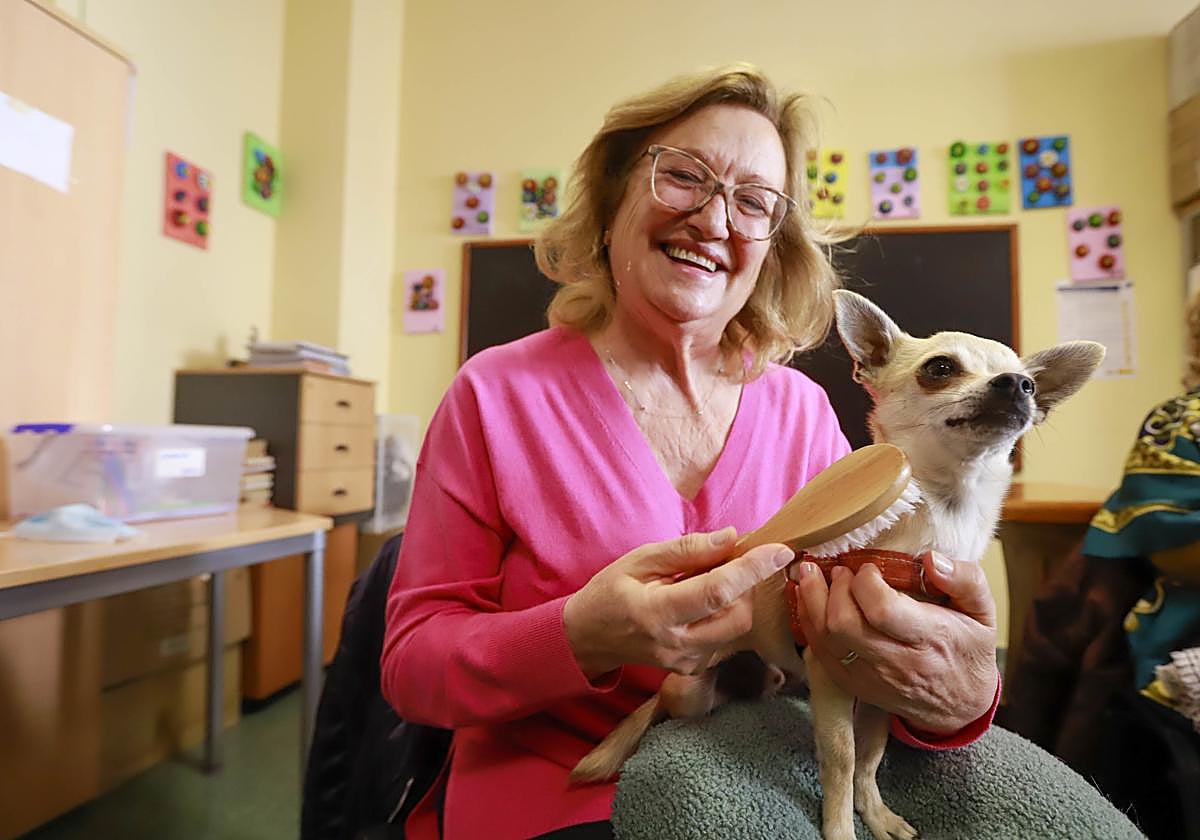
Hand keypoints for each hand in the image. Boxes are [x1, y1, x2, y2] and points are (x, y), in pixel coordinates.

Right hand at [563, 528, 794, 679]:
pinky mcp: (692, 668)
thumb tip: (730, 538)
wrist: (587, 638)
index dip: (752, 569)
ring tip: (709, 580)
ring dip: (736, 600)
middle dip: (746, 585)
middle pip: (738, 615)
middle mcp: (676, 644)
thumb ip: (686, 550)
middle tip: (728, 561)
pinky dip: (724, 614)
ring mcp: (685, 661)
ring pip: (736, 629)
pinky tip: (701, 602)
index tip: (780, 550)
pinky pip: (724, 639)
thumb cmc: (609, 592)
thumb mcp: (639, 560)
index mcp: (658, 613)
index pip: (717, 591)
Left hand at [787, 551, 998, 733]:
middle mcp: (897, 663)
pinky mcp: (852, 685)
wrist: (959, 707)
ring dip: (812, 601)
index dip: (866, 581)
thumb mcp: (983, 612)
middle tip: (841, 570)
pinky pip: (819, 653)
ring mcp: (870, 678)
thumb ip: (965, 580)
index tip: (869, 566)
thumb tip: (931, 559)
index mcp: (931, 639)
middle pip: (844, 624)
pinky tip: (811, 600)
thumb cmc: (967, 649)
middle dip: (834, 588)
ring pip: (825, 638)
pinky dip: (809, 622)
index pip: (882, 610)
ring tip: (815, 576)